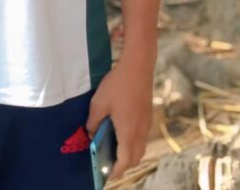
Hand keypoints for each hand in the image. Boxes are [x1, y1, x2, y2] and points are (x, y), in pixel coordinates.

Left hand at [85, 56, 153, 179]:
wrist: (138, 66)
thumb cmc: (117, 85)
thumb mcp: (99, 103)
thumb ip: (93, 122)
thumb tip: (91, 134)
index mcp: (129, 133)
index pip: (125, 161)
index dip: (116, 170)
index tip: (106, 173)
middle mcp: (141, 133)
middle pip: (134, 158)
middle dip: (123, 165)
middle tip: (108, 162)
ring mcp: (146, 124)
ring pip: (140, 148)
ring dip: (129, 154)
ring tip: (113, 148)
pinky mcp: (148, 116)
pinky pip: (142, 138)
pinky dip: (133, 143)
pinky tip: (121, 132)